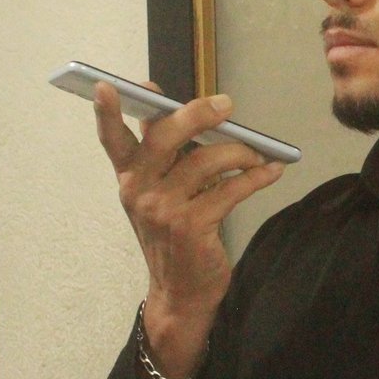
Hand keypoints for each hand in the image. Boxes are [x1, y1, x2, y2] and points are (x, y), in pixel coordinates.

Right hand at [94, 80, 283, 377]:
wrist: (181, 292)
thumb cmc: (175, 235)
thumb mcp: (160, 196)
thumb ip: (168, 157)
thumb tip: (187, 111)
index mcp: (129, 178)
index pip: (113, 141)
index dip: (106, 113)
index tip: (106, 86)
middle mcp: (139, 191)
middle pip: (164, 138)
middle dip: (196, 115)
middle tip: (226, 105)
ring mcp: (164, 210)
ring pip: (205, 161)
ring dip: (239, 152)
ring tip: (257, 155)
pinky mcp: (191, 227)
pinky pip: (230, 190)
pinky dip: (256, 177)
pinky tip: (271, 172)